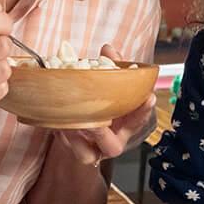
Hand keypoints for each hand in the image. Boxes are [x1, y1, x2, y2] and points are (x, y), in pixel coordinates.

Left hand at [55, 45, 156, 165]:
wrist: (83, 126)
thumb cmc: (104, 104)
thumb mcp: (112, 87)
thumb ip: (114, 68)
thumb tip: (108, 49)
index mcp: (126, 127)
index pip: (139, 120)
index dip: (144, 110)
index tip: (149, 97)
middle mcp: (111, 142)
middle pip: (113, 147)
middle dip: (103, 133)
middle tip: (95, 123)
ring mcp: (92, 150)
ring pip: (86, 154)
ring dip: (76, 138)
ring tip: (68, 123)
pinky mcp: (73, 150)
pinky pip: (66, 146)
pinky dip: (60, 132)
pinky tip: (55, 120)